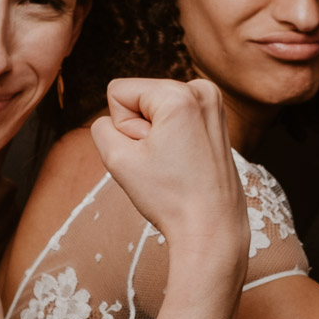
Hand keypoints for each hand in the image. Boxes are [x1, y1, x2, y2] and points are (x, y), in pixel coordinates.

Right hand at [91, 78, 247, 279]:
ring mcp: (214, 104)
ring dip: (155, 135)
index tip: (147, 153)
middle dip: (140, 130)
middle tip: (162, 162)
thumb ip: (101, 127)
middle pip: (139, 97)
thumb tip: (117, 119)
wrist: (212, 228)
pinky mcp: (217, 119)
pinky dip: (172, 137)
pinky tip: (185, 162)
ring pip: (156, 108)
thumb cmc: (170, 197)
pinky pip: (175, 117)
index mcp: (180, 93)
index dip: (122, 127)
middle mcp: (202, 89)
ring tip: (174, 163)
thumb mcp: (117, 159)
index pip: (118, 91)